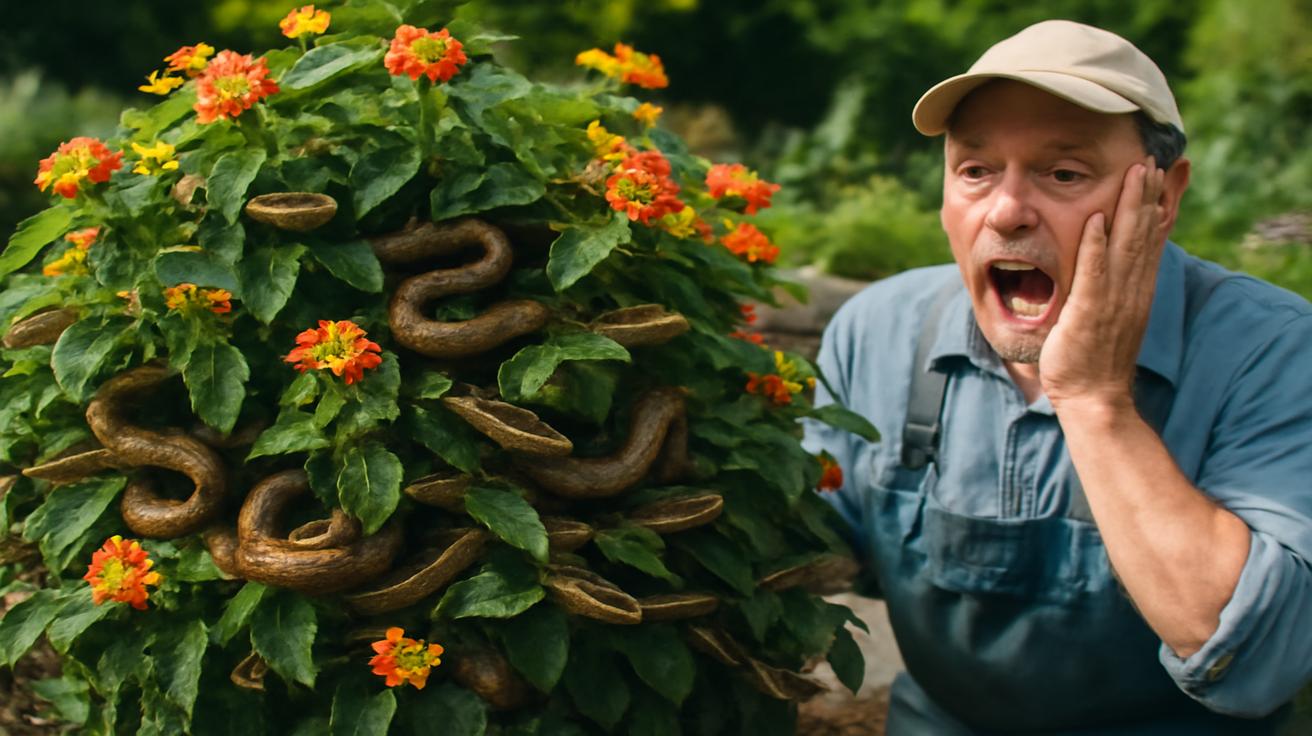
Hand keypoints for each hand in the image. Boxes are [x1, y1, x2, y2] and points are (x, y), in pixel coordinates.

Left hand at [1040, 156, 1168, 412]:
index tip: (1154, 174)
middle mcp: (1130, 292)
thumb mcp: (1109, 316)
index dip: (1153, 206)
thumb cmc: (1092, 359)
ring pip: (1124, 246)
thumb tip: (1106, 265)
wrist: (1092, 398)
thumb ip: (1110, 288)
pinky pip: (1092, 274)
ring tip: (1132, 175)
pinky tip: (1093, 219)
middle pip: (1142, 235)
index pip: (1148, 241)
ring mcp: (1111, 302)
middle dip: (1144, 196)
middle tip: (1147, 160)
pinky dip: (1093, 246)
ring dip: (1127, 209)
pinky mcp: (1088, 314)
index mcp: (1135, 291)